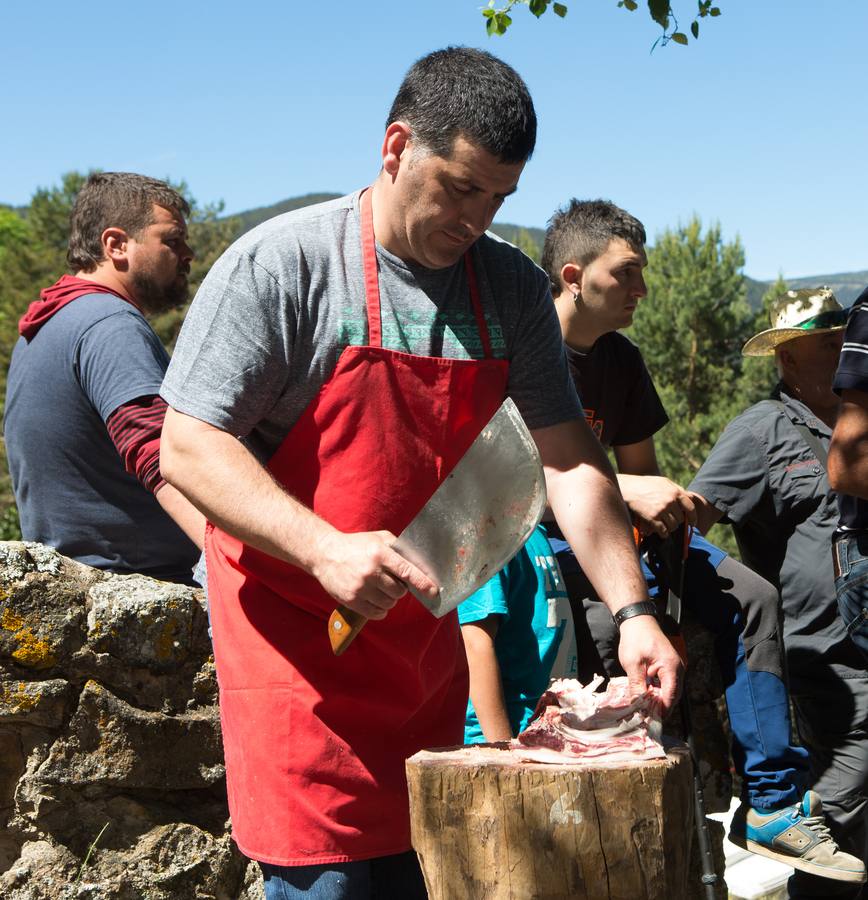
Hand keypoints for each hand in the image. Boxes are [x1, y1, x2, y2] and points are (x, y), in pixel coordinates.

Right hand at [312, 529, 438, 618]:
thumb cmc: (357, 545)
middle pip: (399, 591)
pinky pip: (376, 613)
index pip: (407, 572)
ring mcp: (360, 588)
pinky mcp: (351, 600)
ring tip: (380, 588)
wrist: (325, 554)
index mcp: (379, 554)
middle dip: (400, 589)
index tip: (433, 591)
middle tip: (390, 581)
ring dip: (389, 599)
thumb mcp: (379, 538)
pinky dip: (381, 609)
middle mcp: (370, 571)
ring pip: (389, 603)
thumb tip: (420, 565)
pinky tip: (375, 599)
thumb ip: (399, 549)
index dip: (422, 583)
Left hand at [616, 614, 682, 712]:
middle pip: (672, 695)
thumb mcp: (632, 663)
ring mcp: (674, 667)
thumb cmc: (635, 638)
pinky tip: (646, 697)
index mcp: (672, 668)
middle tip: (647, 720)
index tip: (652, 722)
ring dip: (658, 700)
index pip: (671, 696)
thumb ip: (637, 685)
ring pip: (669, 690)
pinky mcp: (668, 666)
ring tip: (645, 711)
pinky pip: (665, 683)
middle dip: (660, 708)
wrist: (637, 620)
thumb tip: (637, 705)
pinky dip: (657, 691)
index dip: (662, 711)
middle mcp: (677, 668)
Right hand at [621, 476, 697, 537]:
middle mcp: (670, 501)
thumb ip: (677, 489)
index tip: (692, 523)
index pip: (691, 508)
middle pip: (681, 519)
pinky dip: (663, 534)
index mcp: (675, 492)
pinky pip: (663, 531)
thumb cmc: (645, 484)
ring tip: (663, 525)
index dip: (693, 517)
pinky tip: (660, 532)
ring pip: (673, 526)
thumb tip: (690, 497)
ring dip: (669, 528)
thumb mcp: (663, 481)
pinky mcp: (652, 518)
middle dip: (676, 521)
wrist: (627, 487)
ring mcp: (662, 510)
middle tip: (670, 521)